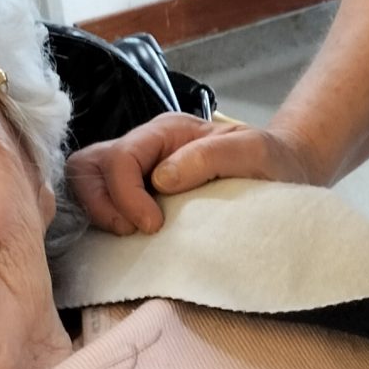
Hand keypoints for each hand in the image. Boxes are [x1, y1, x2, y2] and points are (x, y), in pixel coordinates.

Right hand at [66, 114, 319, 235]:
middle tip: (130, 232)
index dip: (127, 194)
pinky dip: (99, 217)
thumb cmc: (270, 161)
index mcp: (166, 131)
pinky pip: (98, 201)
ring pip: (85, 180)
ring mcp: (136, 171)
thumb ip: (212, 156)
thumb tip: (161, 179)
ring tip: (124, 234)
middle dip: (101, 202)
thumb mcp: (254, 151)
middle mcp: (144, 147)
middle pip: (89, 165)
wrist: (282, 175)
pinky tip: (121, 236)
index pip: (122, 156)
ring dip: (96, 209)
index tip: (152, 225)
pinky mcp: (135, 196)